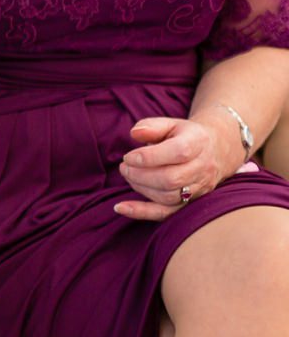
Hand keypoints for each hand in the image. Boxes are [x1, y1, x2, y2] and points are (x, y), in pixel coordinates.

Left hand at [116, 116, 235, 219]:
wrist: (215, 151)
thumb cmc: (184, 135)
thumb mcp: (170, 124)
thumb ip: (151, 126)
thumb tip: (134, 134)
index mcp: (198, 143)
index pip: (178, 152)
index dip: (149, 157)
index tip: (128, 157)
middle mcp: (202, 168)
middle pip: (172, 179)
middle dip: (141, 175)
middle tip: (124, 167)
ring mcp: (199, 188)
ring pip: (169, 197)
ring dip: (141, 188)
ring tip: (128, 176)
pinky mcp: (191, 202)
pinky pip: (167, 213)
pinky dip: (142, 212)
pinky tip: (121, 208)